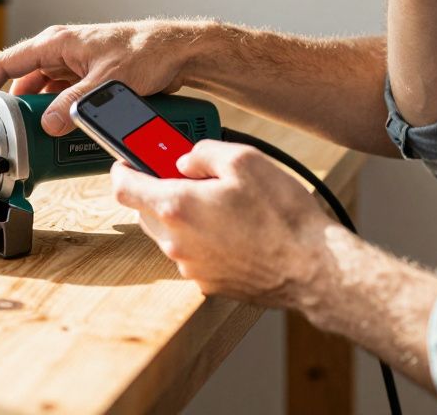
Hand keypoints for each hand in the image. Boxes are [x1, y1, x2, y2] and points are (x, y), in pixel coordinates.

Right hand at [0, 20, 207, 135]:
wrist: (180, 51)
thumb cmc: (148, 51)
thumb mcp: (107, 82)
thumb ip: (74, 104)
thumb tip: (47, 123)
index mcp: (56, 43)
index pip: (3, 64)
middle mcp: (60, 52)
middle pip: (20, 84)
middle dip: (10, 111)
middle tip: (3, 137)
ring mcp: (73, 66)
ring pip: (41, 95)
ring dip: (37, 117)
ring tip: (32, 141)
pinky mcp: (87, 79)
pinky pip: (61, 100)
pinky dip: (57, 117)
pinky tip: (60, 135)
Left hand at [110, 140, 330, 306]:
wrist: (314, 268)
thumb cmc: (282, 215)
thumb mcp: (245, 160)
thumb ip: (202, 153)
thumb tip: (184, 160)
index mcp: (177, 207)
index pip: (123, 187)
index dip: (122, 168)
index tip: (129, 159)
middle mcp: (176, 242)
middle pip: (146, 210)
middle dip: (159, 190)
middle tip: (188, 175)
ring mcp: (191, 266)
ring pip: (170, 233)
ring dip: (184, 216)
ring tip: (222, 203)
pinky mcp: (208, 283)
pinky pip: (193, 253)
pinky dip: (203, 238)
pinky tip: (235, 229)